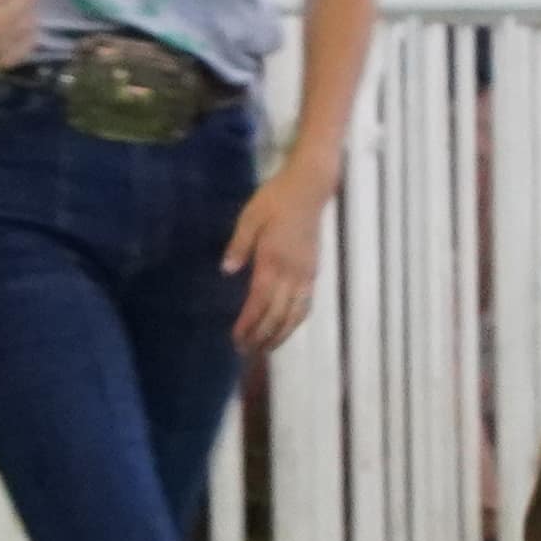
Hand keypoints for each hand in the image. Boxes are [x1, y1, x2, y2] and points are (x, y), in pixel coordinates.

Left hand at [226, 167, 333, 355]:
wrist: (309, 188)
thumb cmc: (275, 199)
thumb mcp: (250, 217)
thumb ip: (238, 245)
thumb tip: (227, 270)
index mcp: (272, 259)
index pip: (259, 301)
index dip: (248, 323)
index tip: (236, 338)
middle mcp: (292, 272)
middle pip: (277, 315)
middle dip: (262, 336)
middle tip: (246, 351)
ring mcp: (305, 274)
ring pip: (295, 315)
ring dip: (280, 335)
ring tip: (266, 348)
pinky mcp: (313, 272)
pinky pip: (306, 305)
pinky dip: (295, 321)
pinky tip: (286, 328)